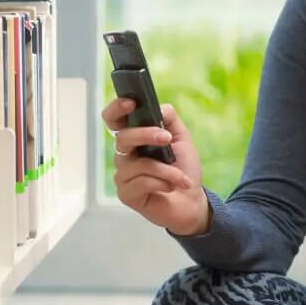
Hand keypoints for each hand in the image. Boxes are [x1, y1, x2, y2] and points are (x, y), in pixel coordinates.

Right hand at [101, 97, 209, 235]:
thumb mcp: (182, 139)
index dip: (116, 109)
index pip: (114, 119)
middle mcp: (124, 155)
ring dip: (165, 169)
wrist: (192, 201)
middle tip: (166, 138)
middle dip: (146, 135)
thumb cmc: (183, 170)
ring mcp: (123, 175)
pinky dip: (162, 183)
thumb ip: (170, 120)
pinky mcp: (126, 194)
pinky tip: (170, 188)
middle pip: (123, 137)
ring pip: (138, 163)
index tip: (131, 103)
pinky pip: (141, 182)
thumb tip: (159, 107)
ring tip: (180, 178)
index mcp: (134, 138)